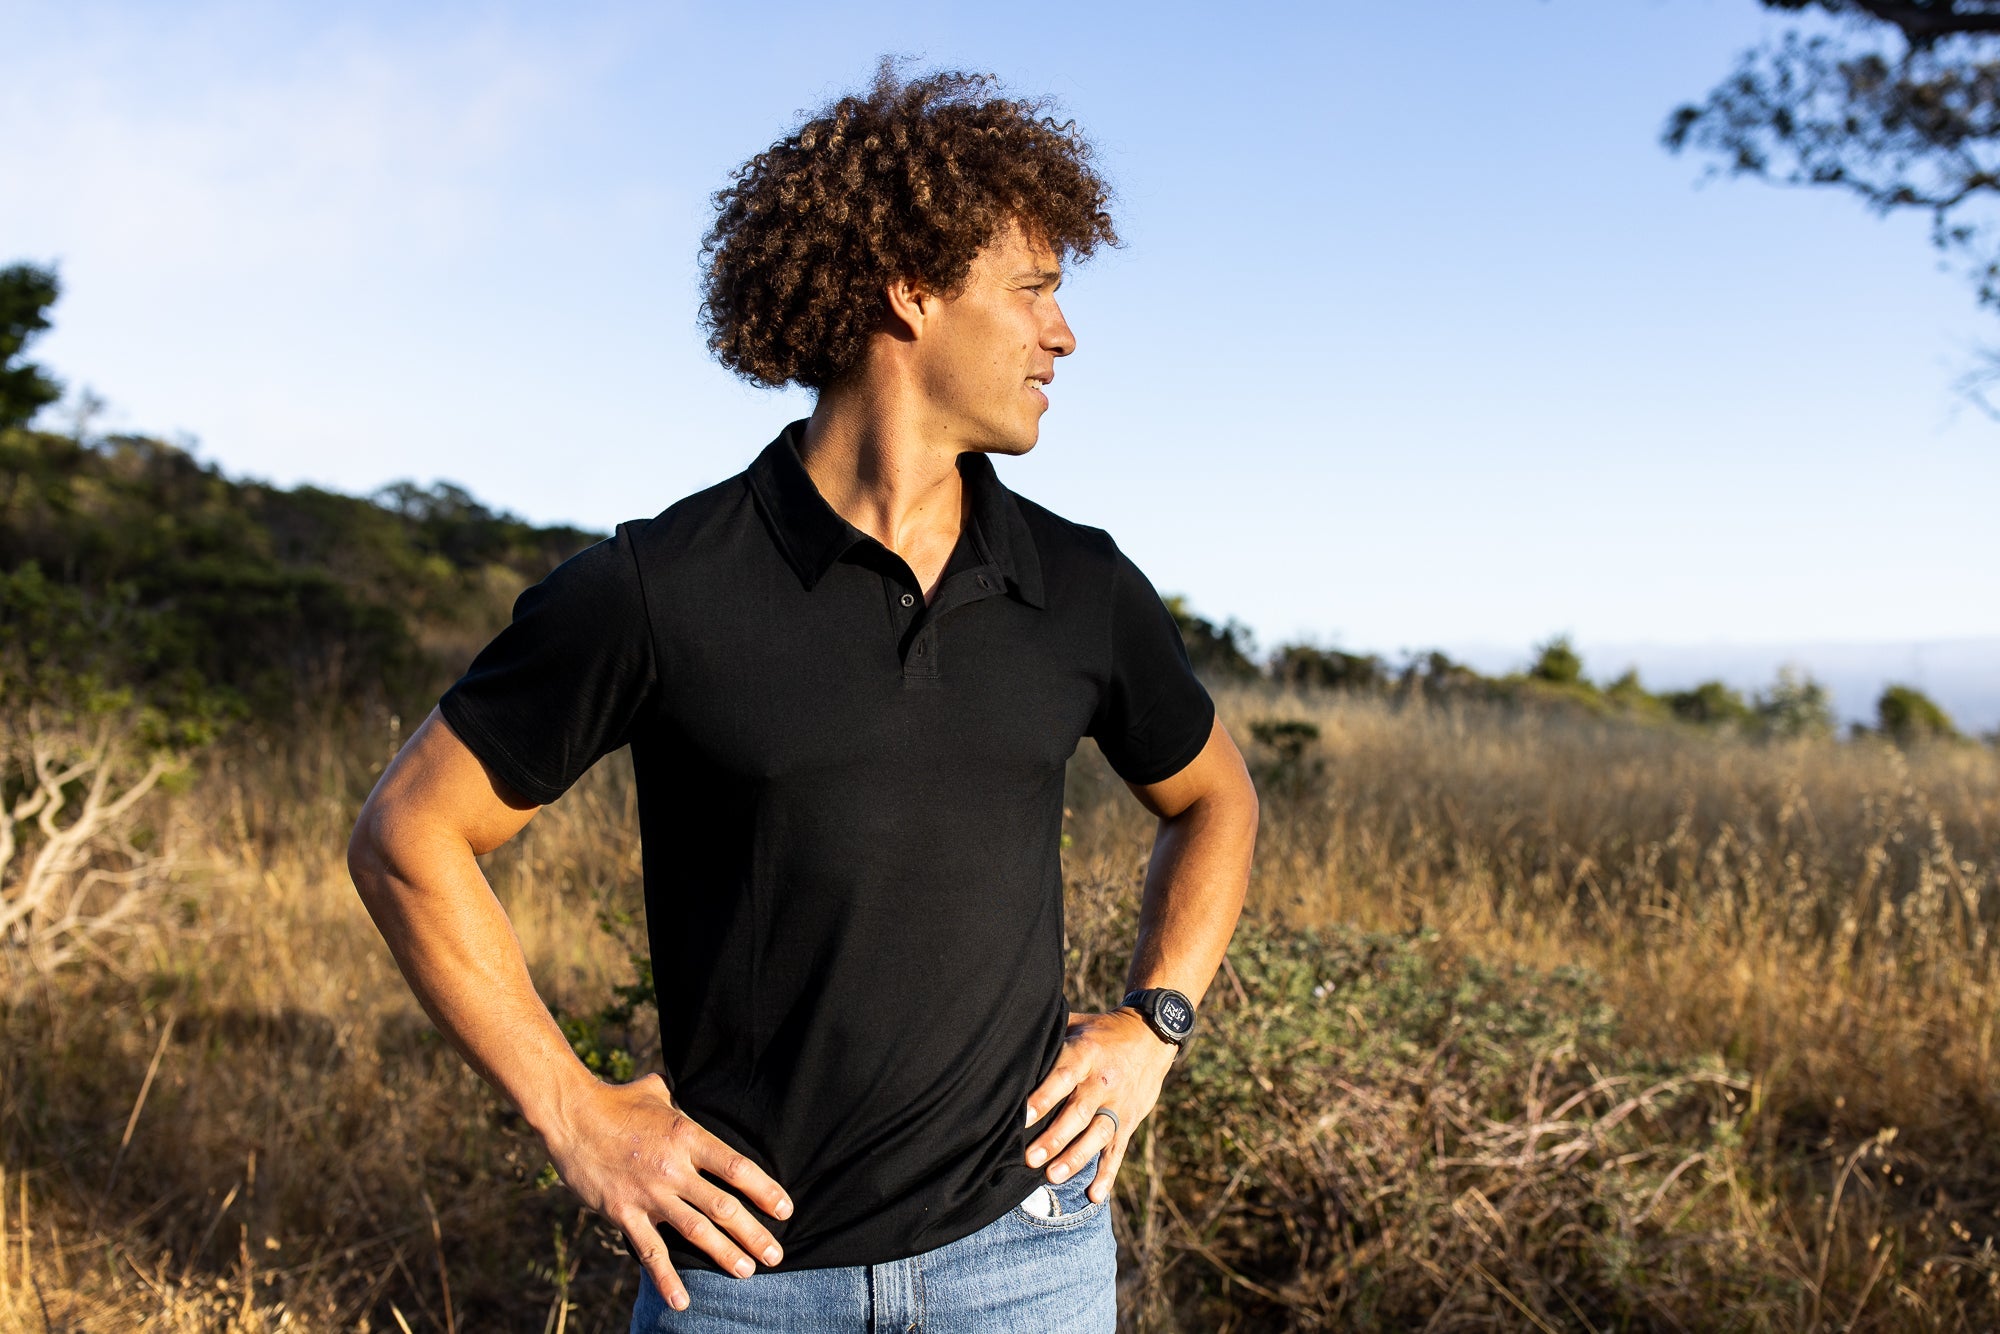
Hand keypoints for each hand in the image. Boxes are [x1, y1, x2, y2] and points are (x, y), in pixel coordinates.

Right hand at [543, 1072, 790, 1311]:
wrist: (571, 1116)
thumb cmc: (616, 1101)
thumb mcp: (657, 1093)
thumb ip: (680, 1104)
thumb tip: (692, 1098)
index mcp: (687, 1136)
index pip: (736, 1168)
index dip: (764, 1190)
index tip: (784, 1210)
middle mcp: (673, 1167)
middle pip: (723, 1206)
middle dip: (753, 1233)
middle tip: (775, 1254)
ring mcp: (649, 1193)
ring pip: (696, 1231)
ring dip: (724, 1254)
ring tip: (747, 1272)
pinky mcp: (623, 1212)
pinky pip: (650, 1252)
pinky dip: (666, 1279)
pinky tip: (682, 1301)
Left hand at [1022, 1009, 1177, 1203]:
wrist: (1151, 1034)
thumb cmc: (1100, 1031)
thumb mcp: (1076, 1023)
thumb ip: (1048, 1035)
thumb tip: (1007, 1036)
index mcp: (1085, 1054)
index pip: (1062, 1077)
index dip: (1043, 1097)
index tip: (1022, 1117)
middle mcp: (1102, 1081)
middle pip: (1077, 1112)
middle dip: (1054, 1137)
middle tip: (1030, 1158)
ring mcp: (1118, 1104)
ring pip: (1098, 1135)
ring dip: (1076, 1157)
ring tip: (1053, 1176)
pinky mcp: (1129, 1120)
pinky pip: (1118, 1150)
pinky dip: (1108, 1174)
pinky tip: (1095, 1195)